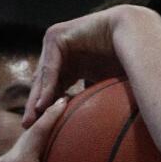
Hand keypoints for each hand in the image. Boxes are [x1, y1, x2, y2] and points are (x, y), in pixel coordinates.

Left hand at [23, 7, 132, 126]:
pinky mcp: (56, 37)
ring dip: (37, 99)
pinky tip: (42, 105)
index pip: (54, 87)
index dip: (47, 107)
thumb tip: (95, 126)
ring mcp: (56, 43)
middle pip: (44, 83)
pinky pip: (50, 67)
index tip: (41, 128)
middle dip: (36, 106)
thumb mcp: (102, 85)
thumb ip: (91, 98)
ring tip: (31, 120)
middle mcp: (61, 53)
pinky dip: (47, 87)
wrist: (132, 33)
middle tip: (28, 126)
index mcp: (71, 63)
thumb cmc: (125, 60)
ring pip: (44, 75)